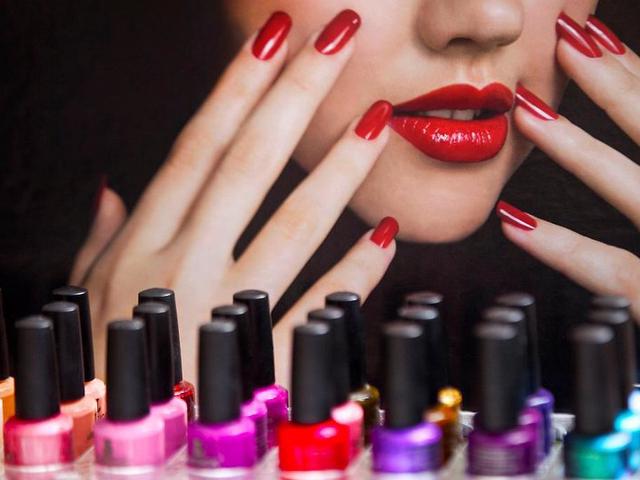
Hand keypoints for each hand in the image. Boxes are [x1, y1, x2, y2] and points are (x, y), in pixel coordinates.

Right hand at [69, 10, 397, 387]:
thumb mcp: (87, 295)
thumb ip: (102, 241)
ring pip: (294, 225)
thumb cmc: (101, 364)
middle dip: (297, 94)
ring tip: (378, 119)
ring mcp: (226, 313)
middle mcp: (184, 268)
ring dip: (340, 169)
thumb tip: (112, 189)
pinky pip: (320, 305)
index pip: (199, 147)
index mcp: (144, 245)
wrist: (109, 449)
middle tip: (339, 38)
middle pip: (250, 164)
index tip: (274, 36)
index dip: (239, 86)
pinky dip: (357, 271)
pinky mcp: (263, 360)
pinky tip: (385, 233)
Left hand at [497, 13, 639, 318]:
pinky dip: (564, 246)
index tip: (600, 42)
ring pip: (636, 189)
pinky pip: (617, 270)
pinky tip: (515, 222)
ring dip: (578, 148)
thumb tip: (632, 134)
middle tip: (568, 36)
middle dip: (616, 81)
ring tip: (527, 113)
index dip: (636, 76)